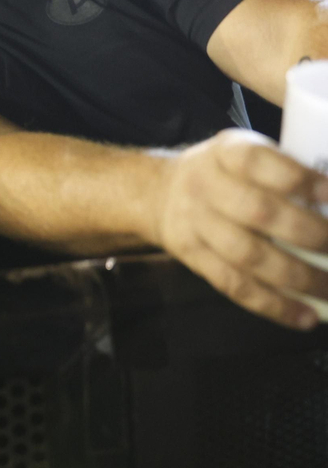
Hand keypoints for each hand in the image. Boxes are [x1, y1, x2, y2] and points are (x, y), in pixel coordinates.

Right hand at [154, 129, 327, 328]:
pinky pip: (234, 286)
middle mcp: (206, 187)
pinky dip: (273, 304)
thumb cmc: (220, 173)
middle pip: (258, 212)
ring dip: (297, 277)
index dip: (298, 179)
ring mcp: (197, 225)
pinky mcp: (194, 259)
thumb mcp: (242, 151)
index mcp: (225, 153)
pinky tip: (305, 316)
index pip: (258, 161)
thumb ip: (282, 170)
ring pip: (248, 256)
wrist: (157, 193)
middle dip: (309, 233)